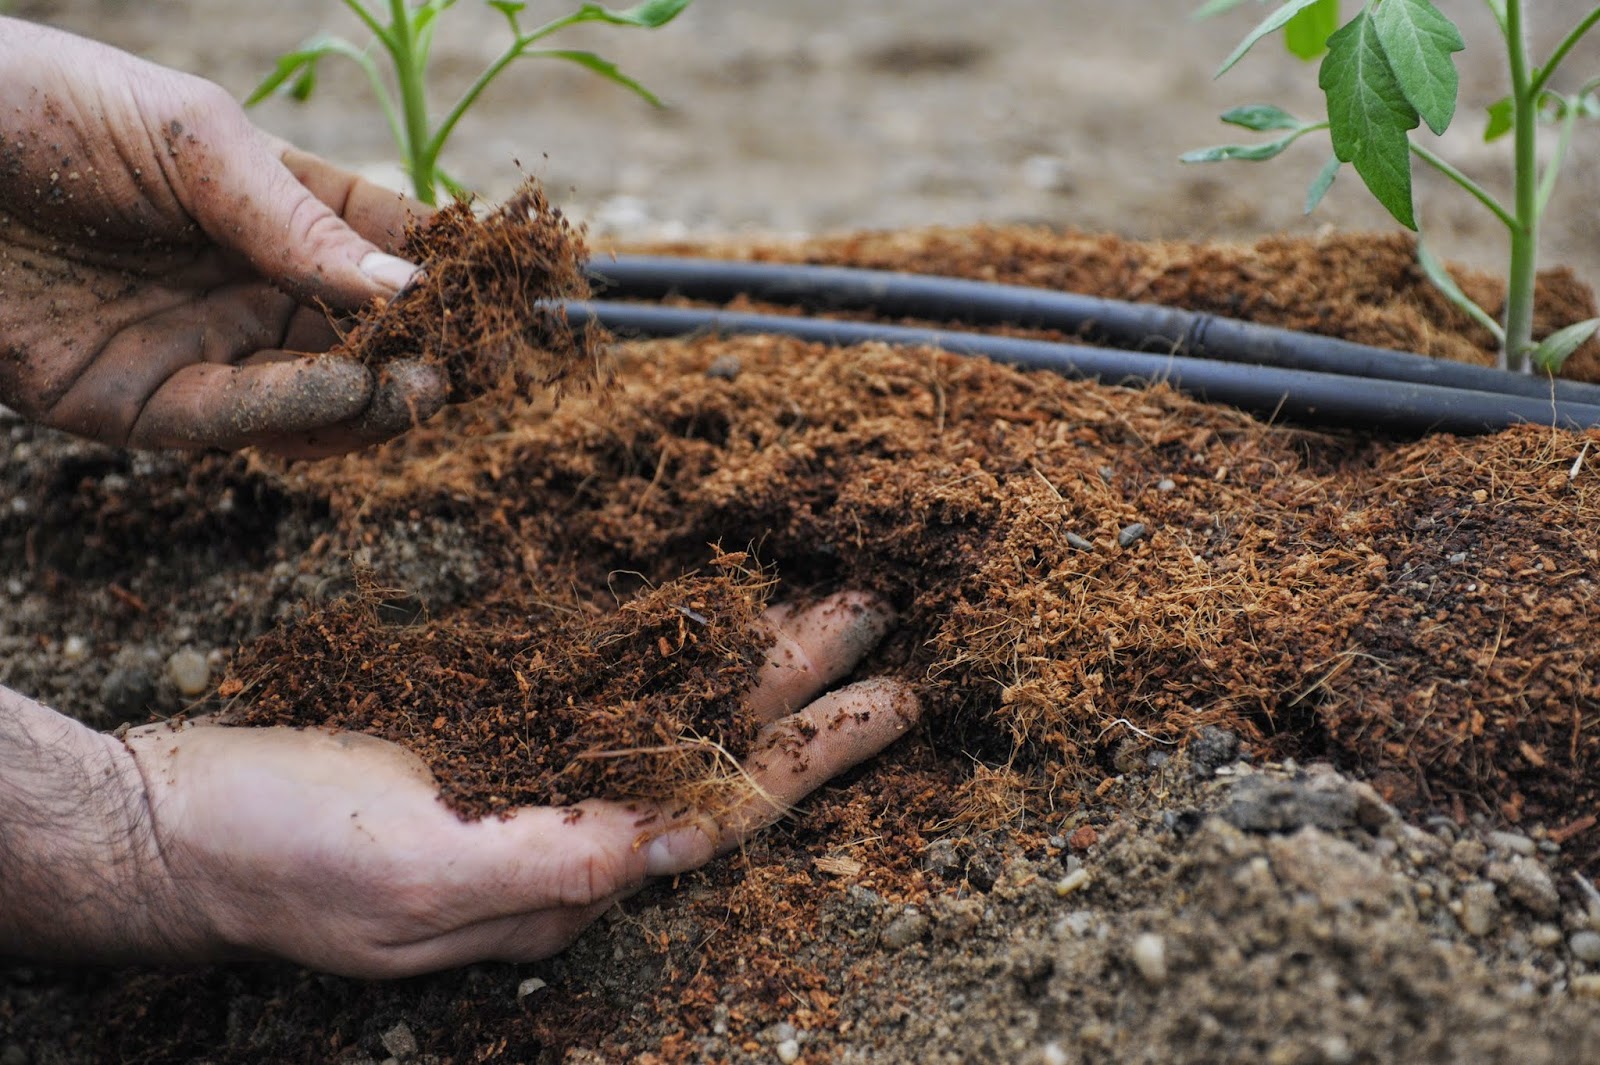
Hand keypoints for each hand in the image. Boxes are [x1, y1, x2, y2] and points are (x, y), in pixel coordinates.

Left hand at [0, 18, 444, 456]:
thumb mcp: (192, 138)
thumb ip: (297, 220)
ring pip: (313, 398)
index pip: (383, 245)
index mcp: (266, 204)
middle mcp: (242, 283)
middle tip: (474, 361)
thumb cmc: (41, 106)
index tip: (510, 292)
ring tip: (422, 384)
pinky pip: (234, 423)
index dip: (449, 271)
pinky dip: (294, 416)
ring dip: (373, 397)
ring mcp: (196, 348)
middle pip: (363, 337)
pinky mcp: (136, 405)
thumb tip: (413, 286)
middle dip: (423, 351)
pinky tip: (342, 394)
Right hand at [122, 592, 916, 977]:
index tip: (891, 699)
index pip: (726, 811)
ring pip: (670, 708)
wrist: (175, 824)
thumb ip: (540, 864)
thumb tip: (663, 846)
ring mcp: (532, 772)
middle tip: (879, 614)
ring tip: (822, 602)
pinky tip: (699, 611)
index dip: (814, 757)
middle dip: (805, 690)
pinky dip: (663, 643)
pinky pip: (602, 681)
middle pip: (717, 749)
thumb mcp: (403, 875)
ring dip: (748, 658)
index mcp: (568, 870)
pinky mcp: (487, 726)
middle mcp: (569, 822)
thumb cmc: (274, 858)